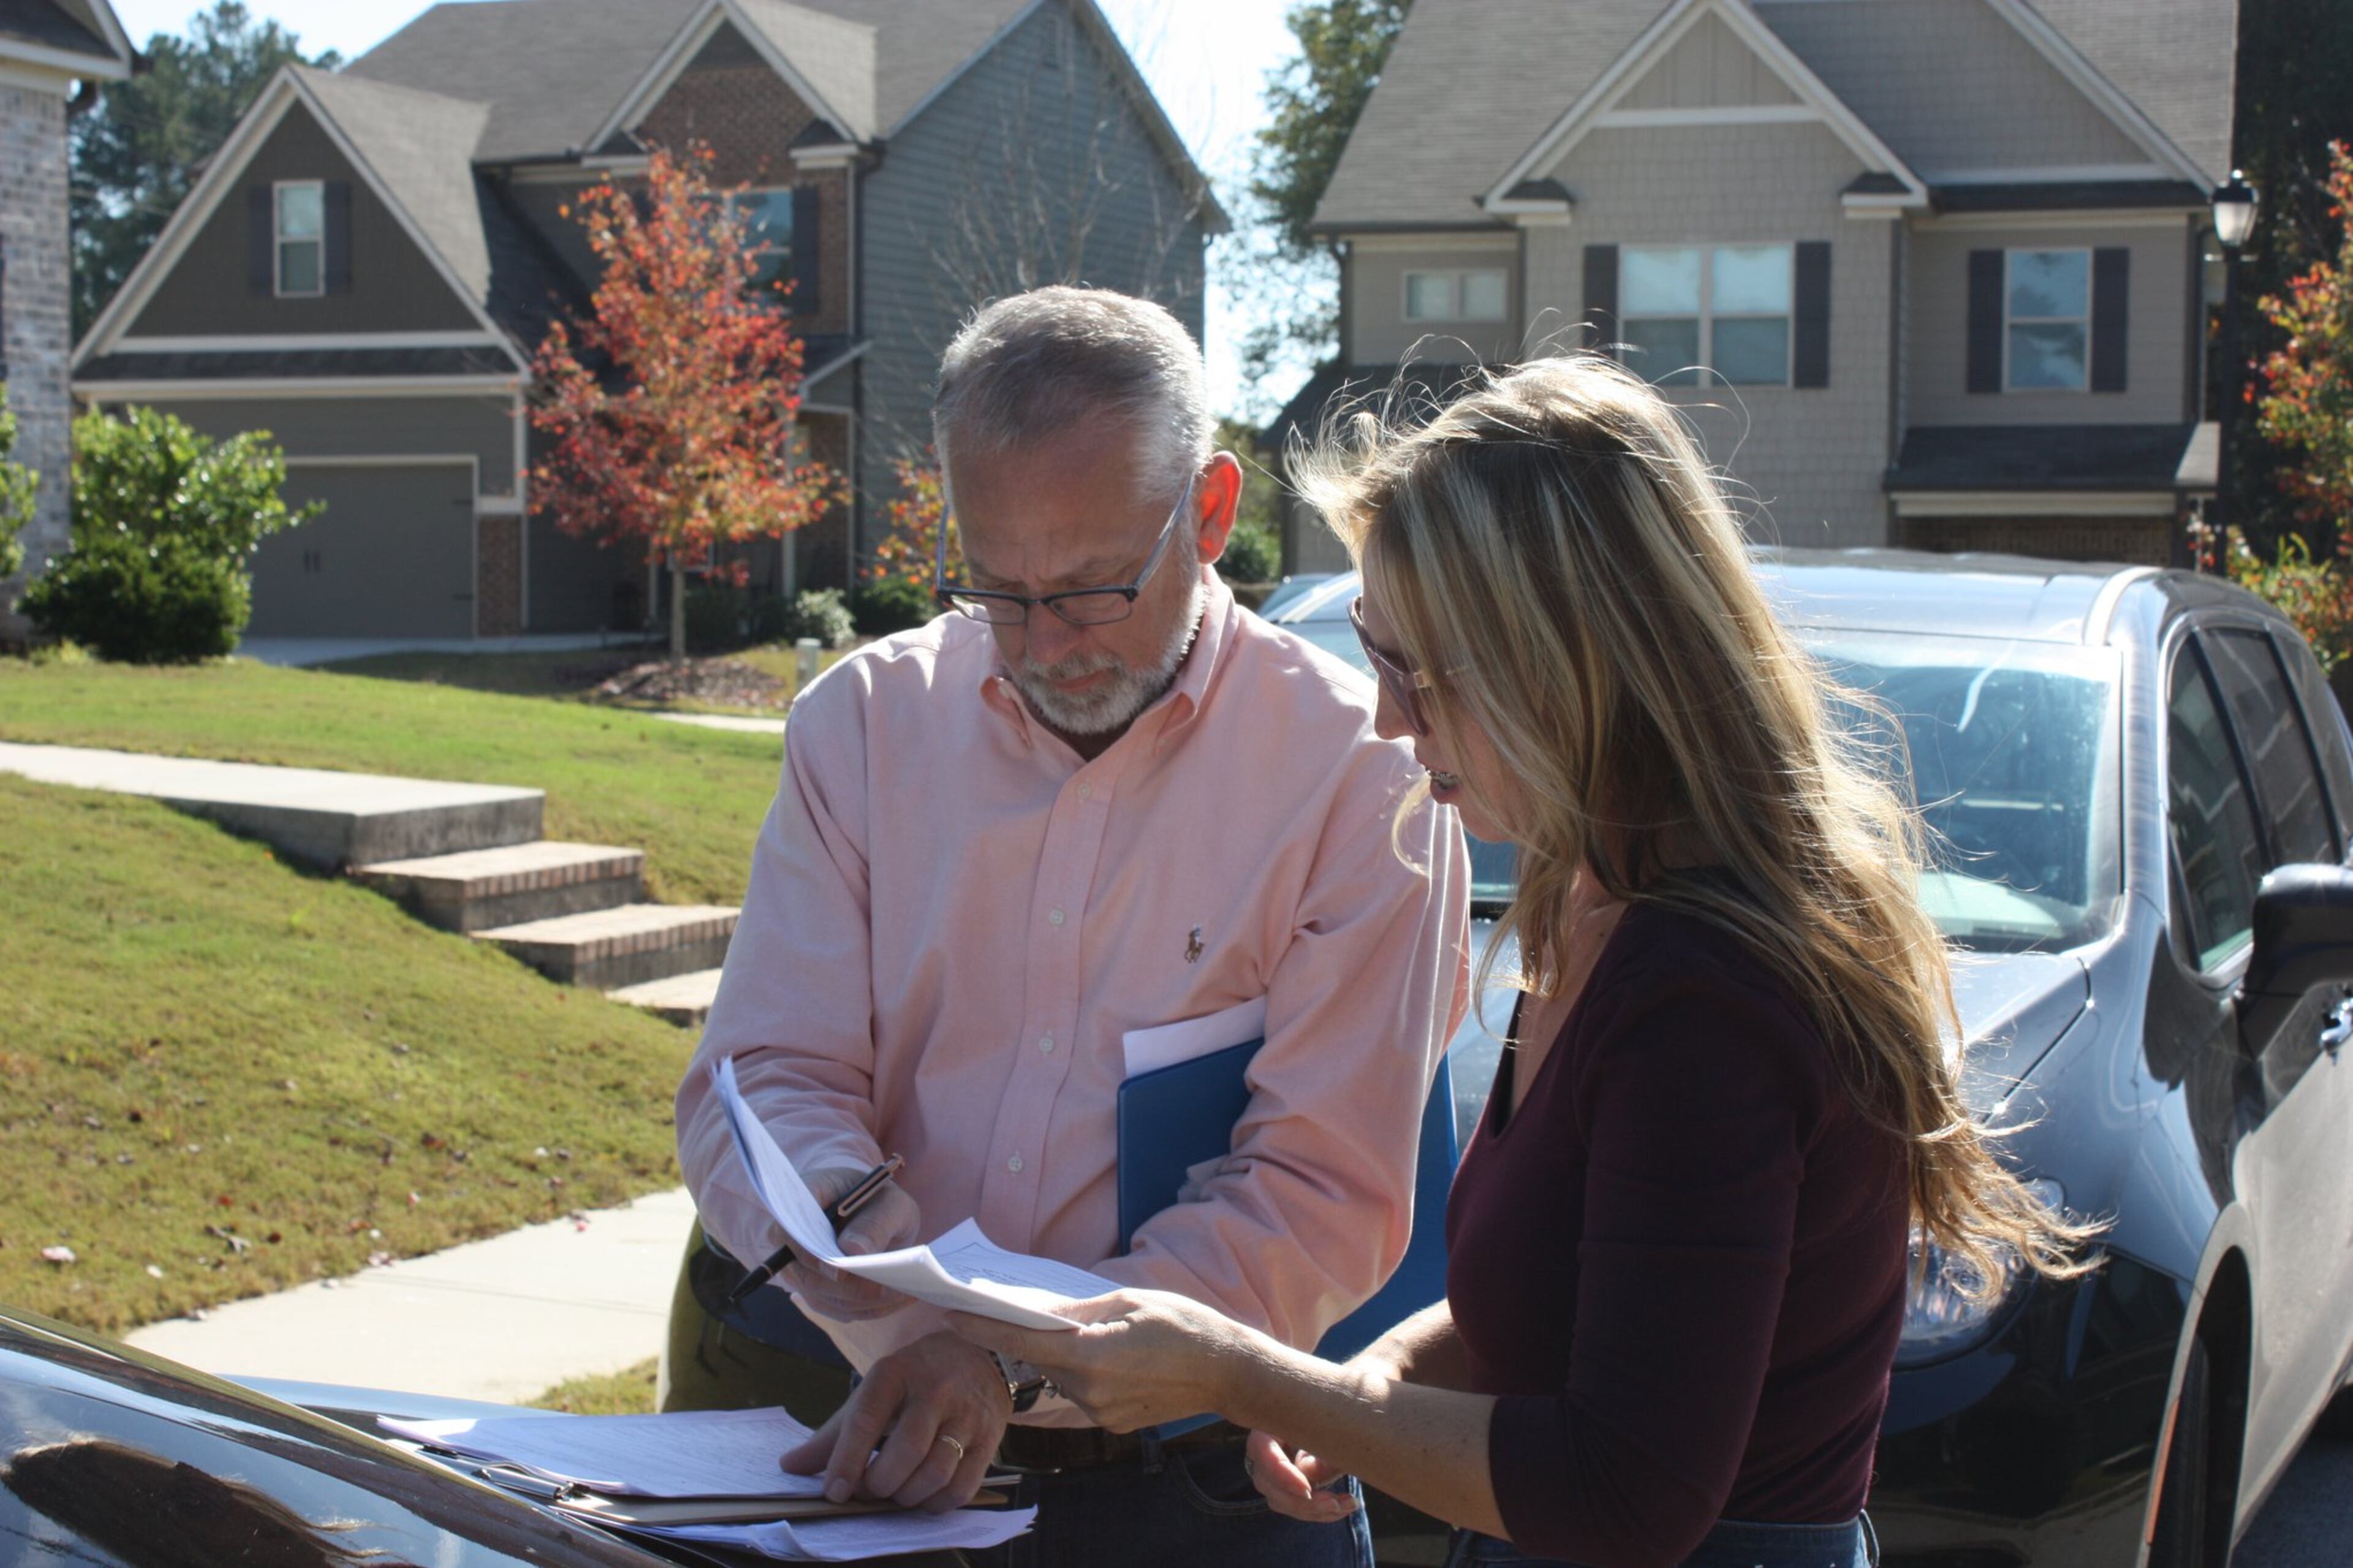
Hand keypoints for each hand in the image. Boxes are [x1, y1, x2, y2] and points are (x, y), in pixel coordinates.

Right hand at [777, 1167, 920, 1320]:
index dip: (809, 1254)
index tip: (840, 1270)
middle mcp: (791, 1239)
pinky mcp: (817, 1292)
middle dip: (849, 1287)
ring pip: (825, 1297)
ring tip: (906, 1293)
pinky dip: (871, 1308)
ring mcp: (800, 1269)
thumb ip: (874, 1223)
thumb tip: (853, 1251)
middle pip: (805, 1274)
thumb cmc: (879, 1200)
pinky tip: (900, 1298)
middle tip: (892, 1288)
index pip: (788, 1230)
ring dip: (865, 1301)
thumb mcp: (889, 1203)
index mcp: (801, 1203)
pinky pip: (839, 1309)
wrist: (875, 1212)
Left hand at [779, 1331, 1005, 1511]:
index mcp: (896, 1372)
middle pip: (906, 1451)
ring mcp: (967, 1414)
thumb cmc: (913, 1379)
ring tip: (896, 1492)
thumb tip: (790, 1467)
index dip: (847, 1461)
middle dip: (879, 1484)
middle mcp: (935, 1390)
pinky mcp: (990, 1438)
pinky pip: (962, 1487)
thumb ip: (833, 1434)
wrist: (977, 1354)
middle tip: (869, 1490)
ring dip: (907, 1496)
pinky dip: (937, 1503)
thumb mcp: (872, 1393)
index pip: (867, 1420)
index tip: (834, 1491)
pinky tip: (924, 1497)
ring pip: (936, 1472)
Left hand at [945, 1288, 1252, 1432]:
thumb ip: (1077, 1310)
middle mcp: (1089, 1391)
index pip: (1021, 1341)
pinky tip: (1109, 1356)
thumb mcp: (1128, 1301)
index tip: (950, 1312)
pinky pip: (1082, 1392)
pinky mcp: (1111, 1423)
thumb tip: (1036, 1310)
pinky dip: (1083, 1372)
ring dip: (1060, 1354)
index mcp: (1092, 1355)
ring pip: (1060, 1376)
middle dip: (1025, 1335)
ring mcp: (1100, 1413)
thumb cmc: (1183, 1324)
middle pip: (1039, 1359)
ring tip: (1083, 1330)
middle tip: (1010, 1307)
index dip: (982, 1326)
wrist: (1227, 1371)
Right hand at [1244, 1428, 1358, 1522]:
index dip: (1284, 1476)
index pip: (1265, 1455)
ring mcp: (1269, 1473)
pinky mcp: (1281, 1488)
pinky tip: (1345, 1506)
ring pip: (1280, 1501)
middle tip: (1335, 1503)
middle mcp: (1262, 1451)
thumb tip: (1307, 1472)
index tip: (1308, 1490)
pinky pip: (1294, 1507)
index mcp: (1267, 1427)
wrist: (1327, 1418)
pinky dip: (1320, 1512)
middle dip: (1303, 1502)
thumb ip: (1321, 1448)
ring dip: (1315, 1510)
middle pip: (1269, 1485)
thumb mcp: (1328, 1428)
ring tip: (1350, 1504)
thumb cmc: (1327, 1417)